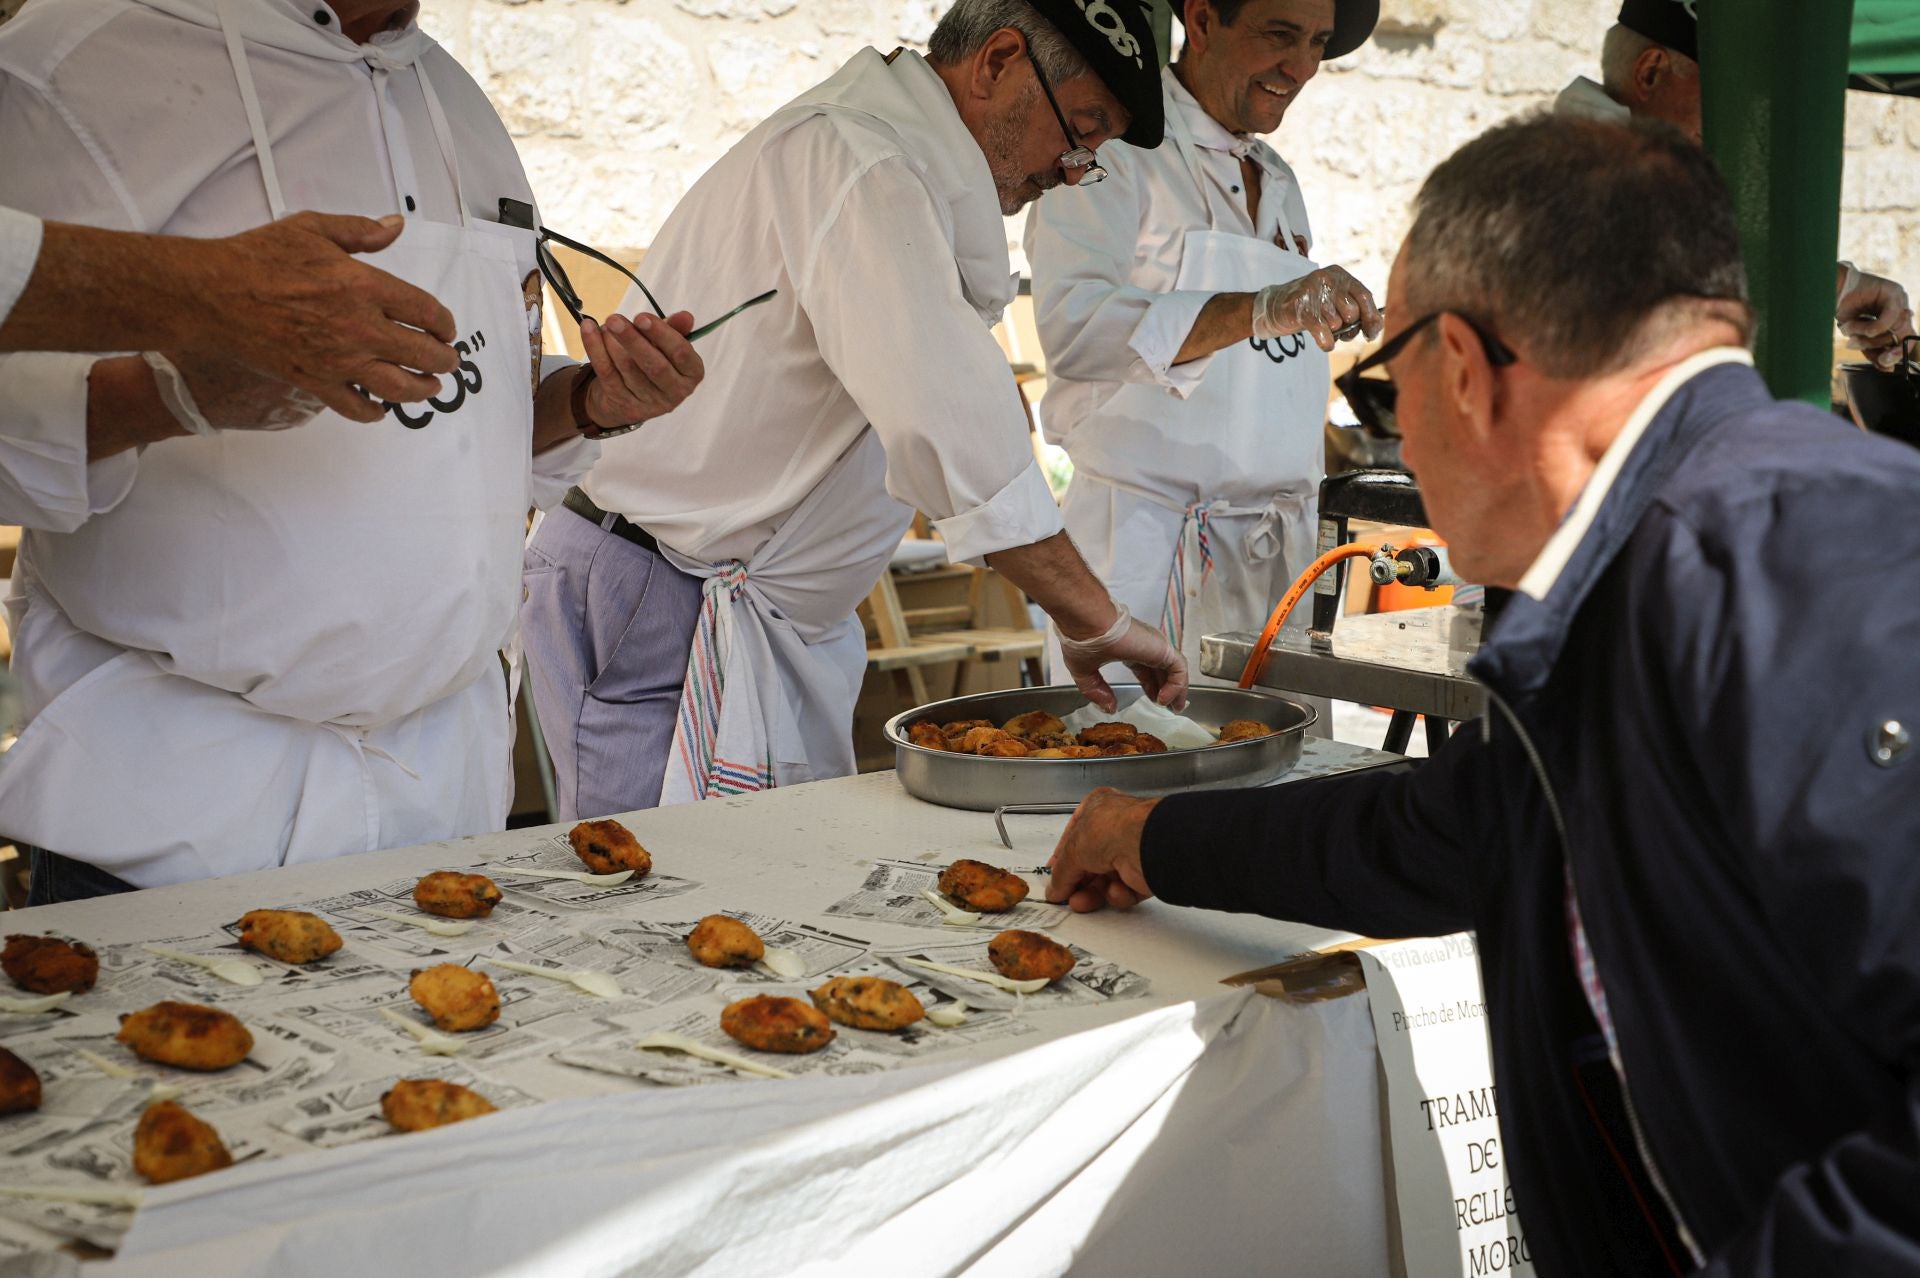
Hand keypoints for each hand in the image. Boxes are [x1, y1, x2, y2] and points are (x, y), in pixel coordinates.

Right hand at [177, 212, 460, 422]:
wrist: (213, 294)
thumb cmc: (258, 257)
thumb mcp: (313, 228)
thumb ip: (361, 230)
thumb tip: (395, 226)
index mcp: (365, 285)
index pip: (427, 312)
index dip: (445, 324)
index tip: (447, 329)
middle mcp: (360, 326)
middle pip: (423, 354)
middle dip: (443, 360)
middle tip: (448, 361)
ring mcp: (339, 358)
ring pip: (399, 387)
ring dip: (422, 390)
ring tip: (430, 387)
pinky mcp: (315, 381)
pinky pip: (356, 407)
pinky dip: (374, 412)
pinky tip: (381, 408)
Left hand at [580, 311, 703, 429]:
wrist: (627, 397)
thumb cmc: (653, 362)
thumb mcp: (666, 345)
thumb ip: (675, 329)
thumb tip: (686, 316)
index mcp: (691, 374)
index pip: (681, 354)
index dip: (662, 334)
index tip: (642, 317)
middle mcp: (675, 392)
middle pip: (654, 365)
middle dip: (632, 340)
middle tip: (614, 319)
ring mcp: (649, 402)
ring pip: (627, 368)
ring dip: (612, 341)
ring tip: (607, 324)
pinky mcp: (623, 404)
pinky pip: (606, 372)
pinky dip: (595, 348)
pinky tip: (588, 329)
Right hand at [1046, 787, 1159, 912]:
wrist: (1146, 846)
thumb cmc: (1113, 829)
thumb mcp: (1072, 850)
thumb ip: (1061, 872)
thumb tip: (1054, 888)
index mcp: (1098, 809)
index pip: (1075, 836)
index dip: (1063, 858)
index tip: (1053, 874)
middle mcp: (1116, 828)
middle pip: (1090, 862)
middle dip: (1077, 882)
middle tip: (1064, 895)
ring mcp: (1131, 851)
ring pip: (1106, 880)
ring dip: (1093, 893)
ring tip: (1081, 902)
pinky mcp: (1144, 873)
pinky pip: (1124, 890)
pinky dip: (1118, 894)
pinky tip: (1115, 890)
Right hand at [1056, 603, 1188, 713]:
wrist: (1088, 622)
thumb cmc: (1084, 641)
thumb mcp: (1085, 672)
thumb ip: (1097, 692)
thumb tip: (1109, 708)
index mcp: (1128, 648)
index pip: (1146, 668)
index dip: (1151, 685)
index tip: (1154, 699)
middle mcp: (1145, 645)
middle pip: (1162, 670)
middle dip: (1167, 689)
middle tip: (1168, 707)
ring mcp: (1155, 647)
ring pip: (1175, 669)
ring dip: (1176, 690)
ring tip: (1173, 707)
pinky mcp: (1162, 649)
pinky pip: (1179, 670)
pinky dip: (1176, 686)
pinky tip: (1163, 700)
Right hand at [1253, 266, 1382, 350]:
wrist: (1274, 308)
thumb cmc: (1310, 307)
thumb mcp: (1334, 302)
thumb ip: (1356, 311)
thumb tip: (1375, 329)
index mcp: (1339, 275)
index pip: (1365, 296)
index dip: (1371, 318)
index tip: (1370, 334)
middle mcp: (1327, 278)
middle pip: (1352, 312)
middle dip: (1349, 327)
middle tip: (1340, 331)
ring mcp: (1313, 291)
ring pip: (1336, 323)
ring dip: (1332, 333)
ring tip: (1322, 328)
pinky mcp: (1300, 306)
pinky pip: (1323, 332)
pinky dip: (1326, 342)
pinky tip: (1324, 342)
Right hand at [1836, 264, 1914, 370]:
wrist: (1832, 289)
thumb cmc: (1844, 311)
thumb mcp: (1859, 337)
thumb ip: (1874, 351)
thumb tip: (1888, 369)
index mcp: (1895, 321)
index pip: (1903, 342)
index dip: (1896, 355)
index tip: (1886, 366)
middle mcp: (1901, 310)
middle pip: (1905, 337)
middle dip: (1890, 350)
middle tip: (1880, 357)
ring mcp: (1900, 300)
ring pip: (1897, 329)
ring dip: (1871, 339)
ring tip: (1850, 334)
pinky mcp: (1894, 293)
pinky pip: (1890, 317)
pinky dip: (1872, 327)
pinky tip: (1854, 326)